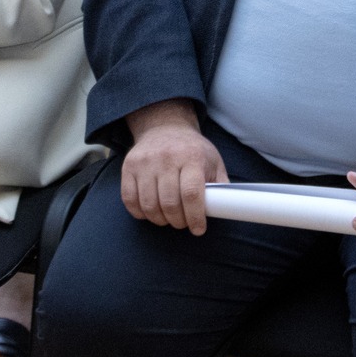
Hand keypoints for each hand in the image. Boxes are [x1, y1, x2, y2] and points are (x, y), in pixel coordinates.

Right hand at [120, 100, 226, 233]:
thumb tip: (227, 210)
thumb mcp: (213, 161)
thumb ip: (220, 185)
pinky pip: (129, 199)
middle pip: (169, 203)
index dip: (195, 217)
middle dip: (178, 221)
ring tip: (168, 218)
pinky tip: (150, 212)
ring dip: (160, 219)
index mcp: (192, 157)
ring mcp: (145, 162)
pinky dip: (140, 213)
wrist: (165, 127)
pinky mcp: (128, 167)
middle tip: (183, 223)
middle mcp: (166, 158)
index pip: (191, 194)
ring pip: (149, 204)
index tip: (198, 229)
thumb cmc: (192, 150)